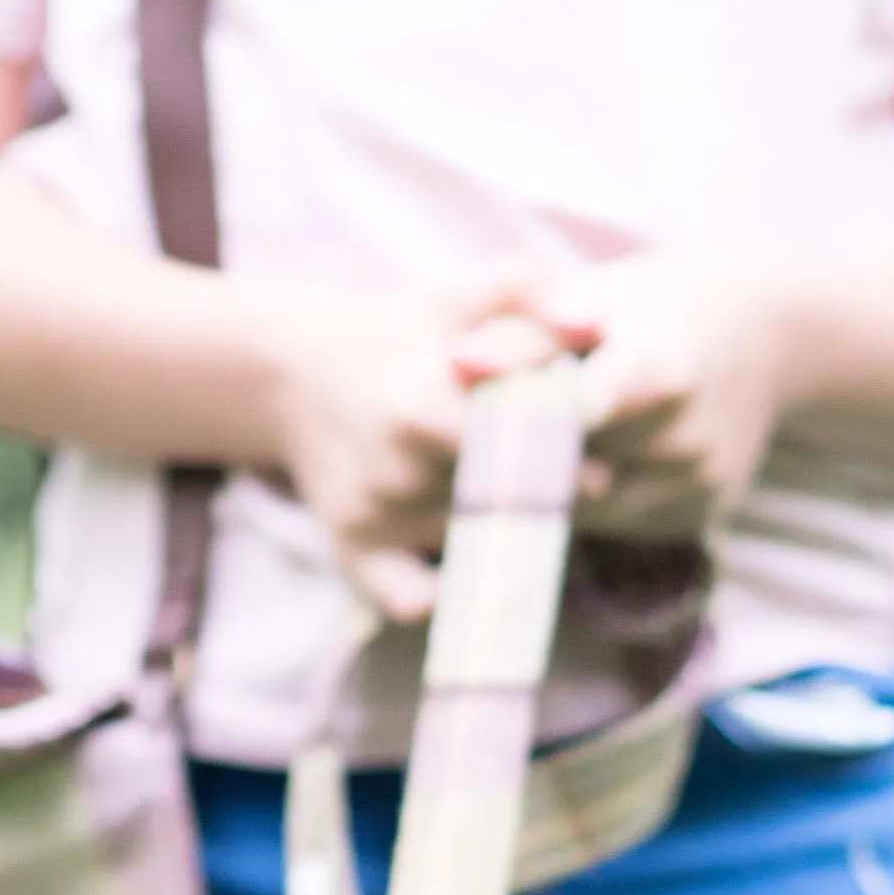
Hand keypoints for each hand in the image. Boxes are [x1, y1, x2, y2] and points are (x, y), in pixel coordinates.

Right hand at [252, 280, 566, 622]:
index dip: (568, 448)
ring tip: (544, 508)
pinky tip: (474, 571)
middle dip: (554, 497)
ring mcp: (375, 519)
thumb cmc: (403, 335)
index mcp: (422, 407)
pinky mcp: (355, 554)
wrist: (296, 375)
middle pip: (509, 506)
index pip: (524, 445)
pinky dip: (444, 596)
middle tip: (587, 483)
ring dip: (520, 537)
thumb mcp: (459, 298)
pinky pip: (413, 600)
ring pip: (478, 547)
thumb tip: (597, 323)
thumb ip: (532, 294)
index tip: (593, 446)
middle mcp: (396, 472)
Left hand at [455, 255, 794, 536]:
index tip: (458, 442)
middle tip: (446, 455)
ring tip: (507, 458)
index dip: (516, 433)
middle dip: (506, 467)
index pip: (579, 414)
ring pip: (585, 509)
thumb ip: (526, 336)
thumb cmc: (660, 306)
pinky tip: (577, 468)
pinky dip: (585, 503)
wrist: (766, 336)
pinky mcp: (700, 516)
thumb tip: (454, 365)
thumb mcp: (600, 297)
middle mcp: (685, 438)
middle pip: (568, 472)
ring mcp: (696, 485)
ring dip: (541, 492)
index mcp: (660, 369)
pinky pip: (618, 522)